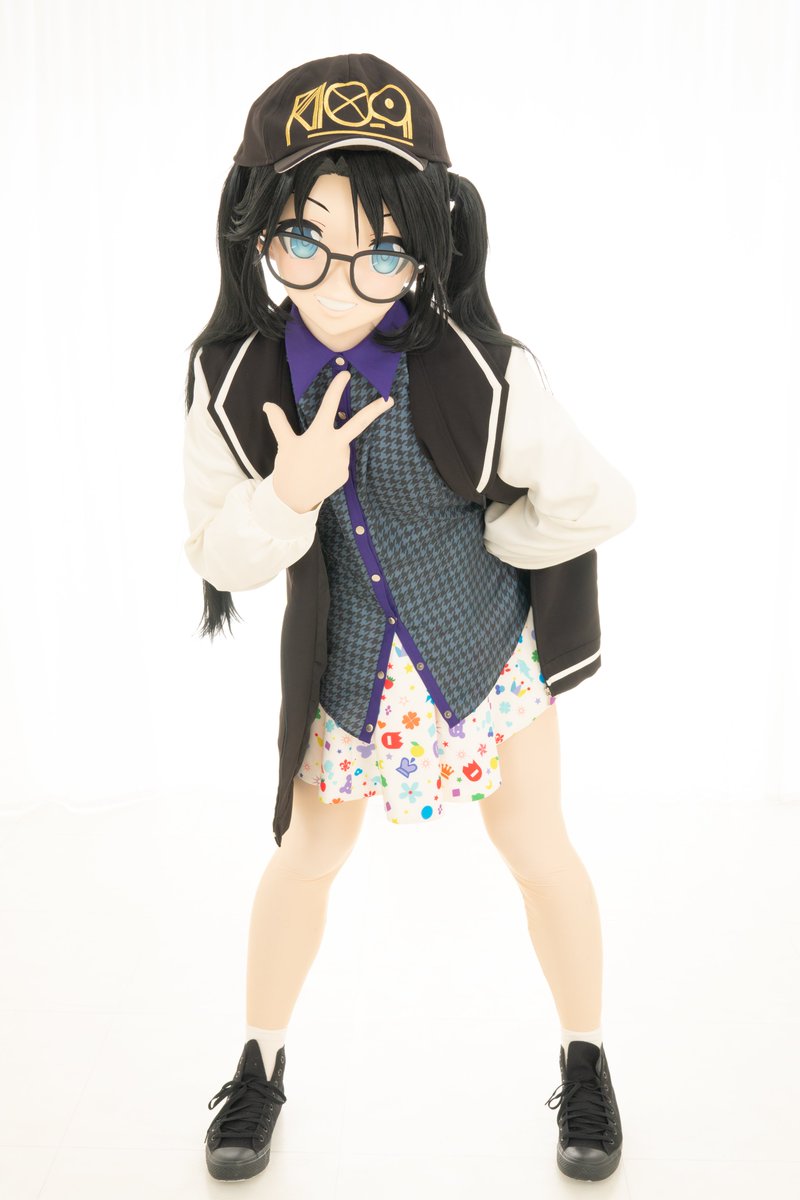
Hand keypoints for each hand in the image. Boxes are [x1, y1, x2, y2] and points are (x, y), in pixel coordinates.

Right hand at [262, 371, 393, 513]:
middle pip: (359, 423)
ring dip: (331, 449)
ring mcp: (343, 460)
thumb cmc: (288, 468)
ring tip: (314, 463)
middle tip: (390, 399)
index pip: (329, 405)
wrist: (294, 499)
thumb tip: (267, 405)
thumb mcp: (284, 443)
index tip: (346, 374)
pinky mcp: (345, 474)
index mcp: (319, 434)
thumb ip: (279, 422)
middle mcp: (335, 445)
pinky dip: (331, 464)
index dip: (337, 388)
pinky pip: (340, 463)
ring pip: (341, 446)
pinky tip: (319, 472)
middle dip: (376, 410)